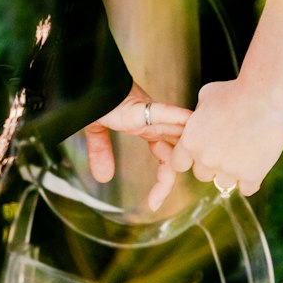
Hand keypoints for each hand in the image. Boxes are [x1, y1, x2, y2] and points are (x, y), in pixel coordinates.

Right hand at [84, 85, 191, 212]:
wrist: (87, 78)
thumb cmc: (96, 96)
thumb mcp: (97, 130)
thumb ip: (101, 151)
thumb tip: (103, 178)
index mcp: (146, 128)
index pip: (165, 158)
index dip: (163, 181)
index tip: (153, 204)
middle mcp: (154, 121)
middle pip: (177, 150)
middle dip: (175, 175)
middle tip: (157, 202)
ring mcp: (150, 112)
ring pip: (178, 133)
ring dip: (187, 152)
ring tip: (194, 172)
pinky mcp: (140, 105)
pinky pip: (164, 112)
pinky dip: (178, 120)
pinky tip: (190, 129)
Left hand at [167, 79, 282, 208]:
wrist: (264, 97)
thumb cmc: (235, 91)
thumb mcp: (206, 96)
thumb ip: (198, 114)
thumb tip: (198, 121)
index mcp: (190, 142)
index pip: (179, 164)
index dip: (190, 158)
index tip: (201, 150)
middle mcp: (206, 160)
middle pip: (203, 175)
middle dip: (212, 164)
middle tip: (228, 147)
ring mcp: (229, 170)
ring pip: (224, 183)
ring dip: (231, 173)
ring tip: (244, 154)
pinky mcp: (252, 175)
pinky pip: (246, 189)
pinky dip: (250, 180)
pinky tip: (256, 165)